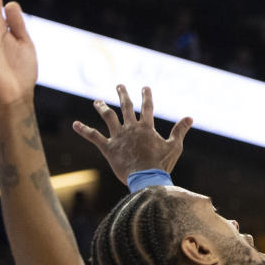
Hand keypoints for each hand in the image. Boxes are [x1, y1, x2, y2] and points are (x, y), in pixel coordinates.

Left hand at [73, 84, 192, 183]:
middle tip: (119, 86)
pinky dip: (84, 130)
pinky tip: (75, 124)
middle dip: (123, 95)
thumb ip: (179, 130)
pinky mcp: (108, 148)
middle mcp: (131, 128)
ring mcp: (118, 137)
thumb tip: (190, 117)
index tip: (145, 88)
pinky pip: (93, 137)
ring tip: (97, 101)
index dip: (146, 96)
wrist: (146, 178)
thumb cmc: (161, 164)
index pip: (147, 107)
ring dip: (102, 107)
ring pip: (108, 117)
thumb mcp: (174, 147)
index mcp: (146, 128)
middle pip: (126, 107)